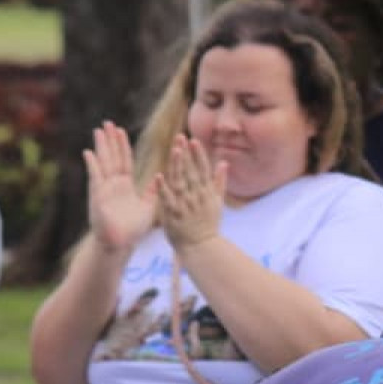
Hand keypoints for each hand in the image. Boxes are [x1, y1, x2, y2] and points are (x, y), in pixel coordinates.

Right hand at [84, 122, 156, 253]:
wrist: (121, 245)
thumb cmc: (133, 230)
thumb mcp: (148, 207)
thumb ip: (153, 191)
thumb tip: (161, 178)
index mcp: (125, 186)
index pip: (124, 160)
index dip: (123, 146)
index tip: (121, 130)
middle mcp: (113, 185)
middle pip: (112, 157)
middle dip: (110, 140)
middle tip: (107, 123)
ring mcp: (104, 189)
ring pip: (103, 163)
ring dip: (101, 147)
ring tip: (98, 130)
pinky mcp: (98, 196)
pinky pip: (95, 178)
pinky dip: (92, 165)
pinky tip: (88, 152)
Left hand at [157, 135, 225, 250]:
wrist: (201, 246)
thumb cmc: (208, 224)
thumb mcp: (218, 201)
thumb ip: (220, 181)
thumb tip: (224, 162)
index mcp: (207, 192)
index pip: (203, 169)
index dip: (198, 154)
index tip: (193, 140)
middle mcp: (197, 196)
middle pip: (191, 172)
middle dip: (186, 154)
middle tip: (180, 137)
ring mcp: (185, 205)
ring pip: (180, 182)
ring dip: (177, 166)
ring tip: (174, 150)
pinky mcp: (174, 214)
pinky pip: (168, 200)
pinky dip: (163, 189)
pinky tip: (158, 176)